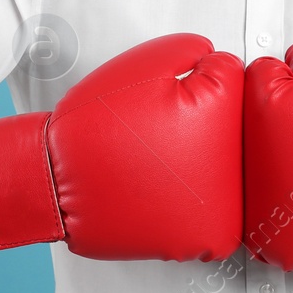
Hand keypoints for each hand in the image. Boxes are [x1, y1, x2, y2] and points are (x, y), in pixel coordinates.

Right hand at [0, 32, 243, 261]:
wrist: (56, 180)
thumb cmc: (97, 122)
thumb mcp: (146, 62)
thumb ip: (194, 51)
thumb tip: (220, 60)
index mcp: (224, 114)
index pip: (233, 80)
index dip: (196, 78)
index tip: (168, 96)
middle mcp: (232, 167)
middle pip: (236, 129)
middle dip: (204, 123)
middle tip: (160, 132)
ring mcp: (219, 210)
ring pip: (227, 172)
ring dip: (201, 165)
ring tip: (156, 162)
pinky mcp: (202, 241)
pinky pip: (211, 213)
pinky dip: (189, 202)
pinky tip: (158, 190)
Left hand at [244, 37, 292, 270]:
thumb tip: (280, 67)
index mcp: (266, 117)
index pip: (254, 80)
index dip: (292, 80)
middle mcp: (256, 169)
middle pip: (250, 129)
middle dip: (283, 122)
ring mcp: (267, 213)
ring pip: (258, 173)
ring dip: (285, 164)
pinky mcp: (283, 246)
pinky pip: (273, 215)